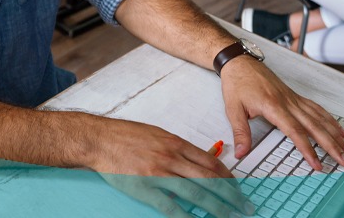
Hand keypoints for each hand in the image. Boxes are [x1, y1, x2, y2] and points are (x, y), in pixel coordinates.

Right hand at [90, 118, 250, 216]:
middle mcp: (171, 157)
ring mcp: (159, 173)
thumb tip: (196, 161)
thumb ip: (176, 148)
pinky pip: (170, 206)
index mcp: (175, 143)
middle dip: (231, 194)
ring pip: (197, 192)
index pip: (210, 161)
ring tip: (230, 215)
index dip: (228, 177)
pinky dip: (186, 216)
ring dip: (217, 206)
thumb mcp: (156, 134)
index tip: (238, 187)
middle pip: (210, 178)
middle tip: (244, 206)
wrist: (99, 139)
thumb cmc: (125, 136)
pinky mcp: (145, 188)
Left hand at [220, 58, 343, 171]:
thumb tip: (241, 152)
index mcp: (273, 106)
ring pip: (320, 118)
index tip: (316, 164)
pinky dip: (330, 120)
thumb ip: (240, 132)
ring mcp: (293, 99)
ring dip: (336, 134)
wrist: (240, 62)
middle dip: (332, 145)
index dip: (307, 149)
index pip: (295, 132)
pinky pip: (317, 109)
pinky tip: (339, 129)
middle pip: (315, 127)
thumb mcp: (233, 109)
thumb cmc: (237, 82)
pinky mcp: (295, 96)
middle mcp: (288, 102)